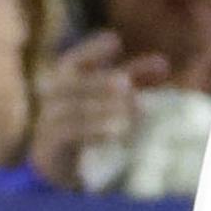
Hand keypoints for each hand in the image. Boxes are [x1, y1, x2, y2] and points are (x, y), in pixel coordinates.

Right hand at [27, 29, 156, 187]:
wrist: (57, 169)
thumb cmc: (85, 126)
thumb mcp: (109, 100)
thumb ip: (132, 80)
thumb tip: (163, 62)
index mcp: (63, 84)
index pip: (73, 61)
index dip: (91, 50)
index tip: (115, 41)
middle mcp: (50, 100)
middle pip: (69, 83)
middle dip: (99, 81)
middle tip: (127, 82)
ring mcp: (46, 124)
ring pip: (70, 110)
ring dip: (102, 107)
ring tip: (132, 106)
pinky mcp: (49, 149)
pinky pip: (67, 135)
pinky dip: (94, 130)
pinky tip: (118, 130)